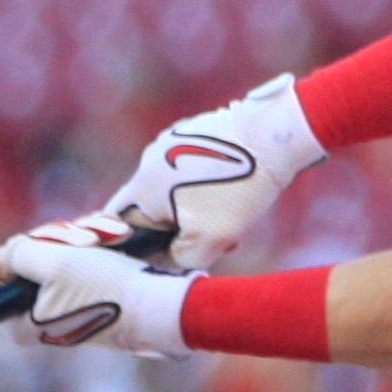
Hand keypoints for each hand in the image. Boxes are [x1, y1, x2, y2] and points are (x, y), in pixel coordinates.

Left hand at [0, 216, 193, 355]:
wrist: (161, 305)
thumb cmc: (106, 288)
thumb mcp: (53, 261)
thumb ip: (16, 254)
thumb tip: (4, 257)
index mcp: (20, 322)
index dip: (13, 252)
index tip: (43, 246)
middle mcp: (38, 317)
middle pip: (25, 260)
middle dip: (54, 240)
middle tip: (84, 240)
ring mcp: (63, 306)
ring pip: (54, 255)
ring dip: (78, 239)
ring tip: (108, 239)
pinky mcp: (87, 296)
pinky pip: (77, 261)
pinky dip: (92, 247)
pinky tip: (115, 241)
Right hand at [102, 74, 325, 271]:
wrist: (272, 136)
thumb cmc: (238, 189)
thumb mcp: (211, 240)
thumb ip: (182, 259)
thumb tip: (174, 258)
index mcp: (143, 187)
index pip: (118, 224)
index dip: (136, 245)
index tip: (162, 254)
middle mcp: (148, 161)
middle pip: (150, 208)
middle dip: (176, 229)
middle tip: (211, 240)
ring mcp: (169, 142)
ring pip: (173, 189)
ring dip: (195, 208)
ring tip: (230, 216)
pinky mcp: (192, 132)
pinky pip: (188, 169)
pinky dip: (204, 186)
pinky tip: (235, 191)